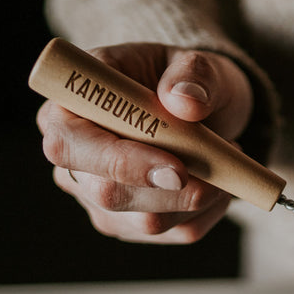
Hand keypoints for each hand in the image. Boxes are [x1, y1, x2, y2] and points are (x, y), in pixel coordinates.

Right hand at [36, 43, 253, 242]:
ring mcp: (99, 199)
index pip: (69, 146)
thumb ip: (191, 74)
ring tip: (226, 158)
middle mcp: (75, 161)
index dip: (120, 161)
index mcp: (68, 109)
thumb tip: (184, 100)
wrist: (201, 108)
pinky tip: (221, 182)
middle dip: (169, 191)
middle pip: (106, 195)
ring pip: (147, 221)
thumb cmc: (183, 79)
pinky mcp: (132, 224)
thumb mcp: (194, 61)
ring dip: (200, 197)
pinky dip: (211, 210)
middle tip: (217, 171)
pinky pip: (177, 231)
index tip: (176, 167)